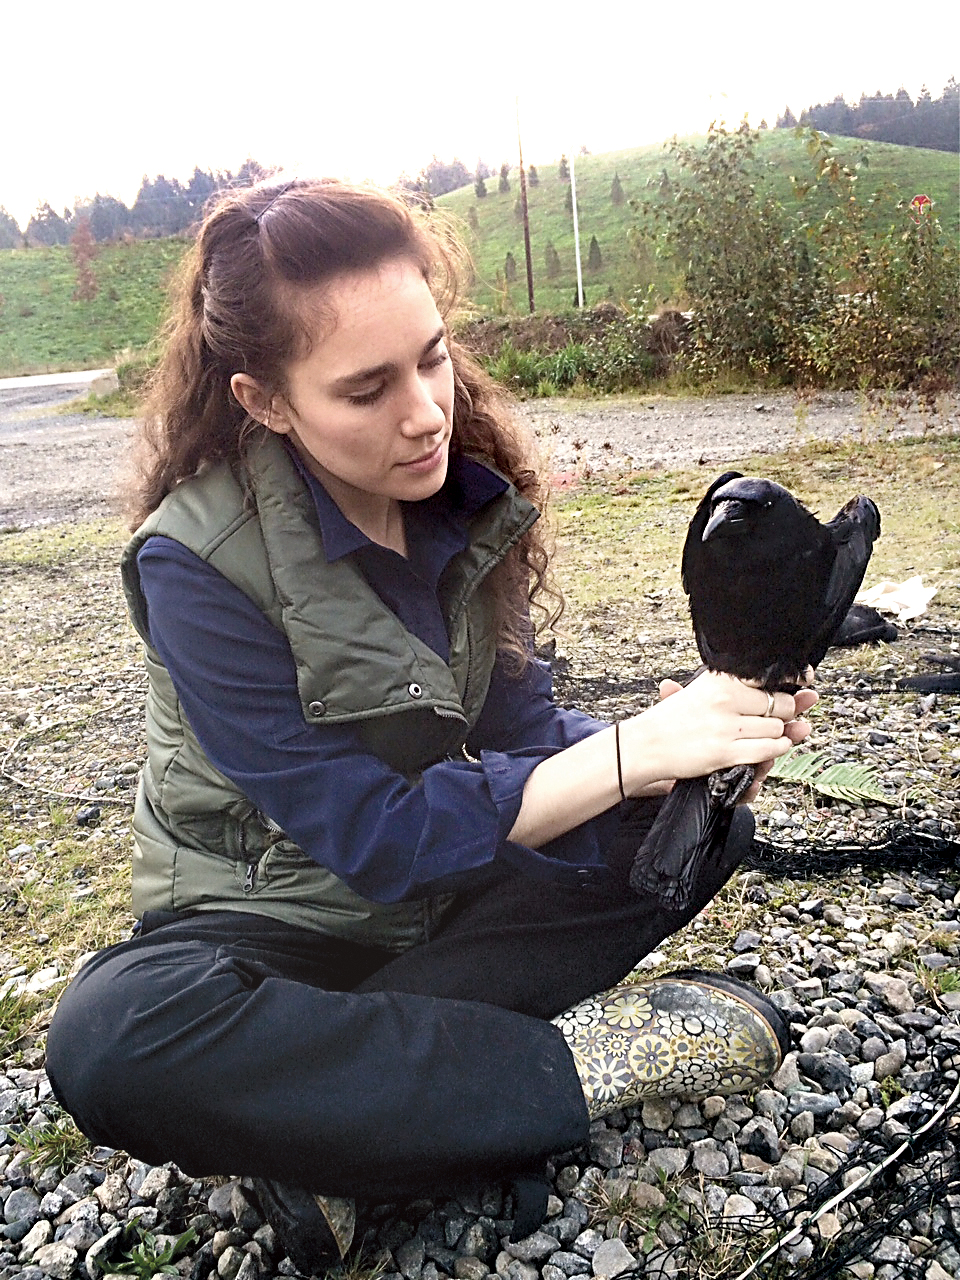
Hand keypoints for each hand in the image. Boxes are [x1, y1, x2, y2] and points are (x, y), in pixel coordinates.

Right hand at [617, 671, 817, 796]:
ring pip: (777, 729)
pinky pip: (766, 750)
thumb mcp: (704, 691)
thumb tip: (801, 695)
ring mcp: (726, 727)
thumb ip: (747, 691)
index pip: (771, 677)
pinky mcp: (725, 752)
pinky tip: (769, 748)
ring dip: (779, 734)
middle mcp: (725, 699)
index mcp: (721, 679)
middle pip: (781, 705)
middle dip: (785, 713)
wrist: (646, 744)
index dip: (791, 683)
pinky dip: (774, 750)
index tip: (802, 685)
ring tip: (767, 733)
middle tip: (778, 715)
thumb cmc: (675, 718)